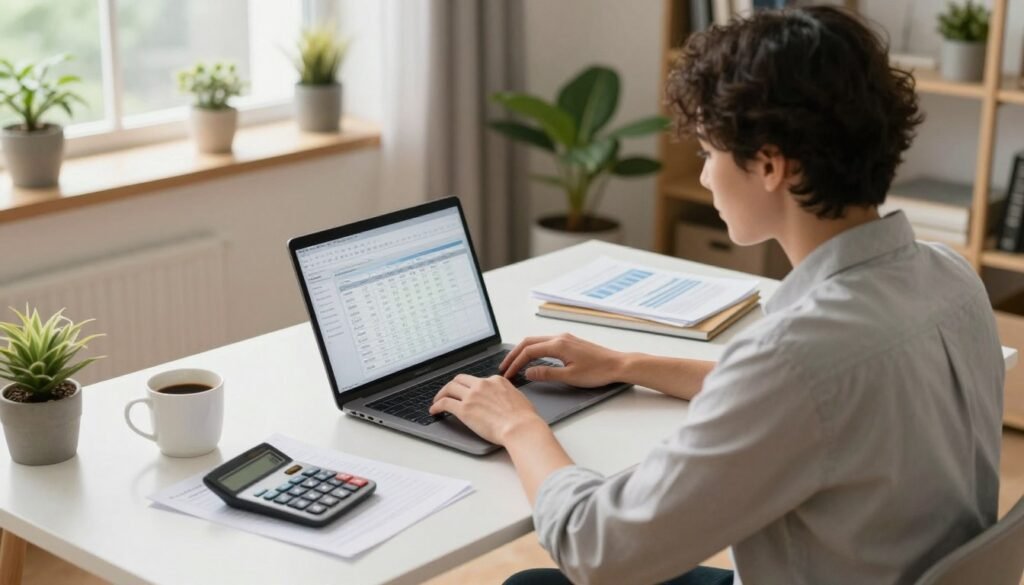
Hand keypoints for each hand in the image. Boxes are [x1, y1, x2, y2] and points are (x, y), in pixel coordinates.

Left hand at [429, 374, 546, 444]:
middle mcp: (482, 384)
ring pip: (449, 388)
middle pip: (460, 379)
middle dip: (452, 386)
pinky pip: (445, 403)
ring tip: (437, 401)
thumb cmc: (524, 418)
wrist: (520, 427)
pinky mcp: (464, 409)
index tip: (467, 393)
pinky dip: (437, 405)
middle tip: (448, 393)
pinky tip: (434, 410)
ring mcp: (472, 396)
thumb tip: (504, 398)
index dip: (470, 387)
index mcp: (496, 381)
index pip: (478, 380)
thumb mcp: (518, 397)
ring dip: (441, 394)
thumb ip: (507, 394)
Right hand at [500, 333, 625, 387]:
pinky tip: (532, 359)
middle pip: (529, 342)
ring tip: (514, 363)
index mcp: (558, 345)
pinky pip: (545, 343)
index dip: (515, 363)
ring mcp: (565, 338)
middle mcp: (560, 338)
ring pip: (537, 341)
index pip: (529, 351)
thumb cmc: (598, 371)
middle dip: (514, 354)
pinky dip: (534, 350)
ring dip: (523, 352)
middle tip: (504, 367)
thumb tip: (528, 372)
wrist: (618, 365)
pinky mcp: (569, 342)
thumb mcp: (570, 376)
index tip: (508, 374)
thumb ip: (547, 374)